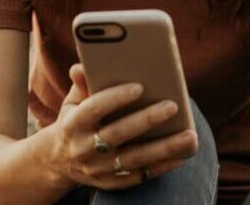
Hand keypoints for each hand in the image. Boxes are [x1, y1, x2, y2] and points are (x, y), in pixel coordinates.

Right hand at [34, 62, 198, 191]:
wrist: (58, 161)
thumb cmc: (74, 121)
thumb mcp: (72, 103)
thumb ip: (82, 85)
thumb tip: (80, 66)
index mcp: (73, 124)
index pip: (93, 109)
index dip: (115, 98)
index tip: (140, 87)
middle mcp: (84, 148)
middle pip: (117, 134)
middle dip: (146, 120)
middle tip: (172, 106)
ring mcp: (98, 169)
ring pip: (134, 159)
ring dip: (164, 148)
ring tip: (191, 136)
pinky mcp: (111, 183)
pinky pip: (140, 176)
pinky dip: (162, 166)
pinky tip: (183, 154)